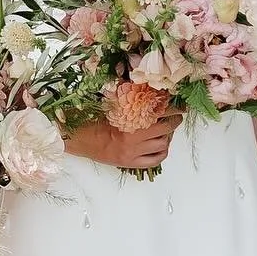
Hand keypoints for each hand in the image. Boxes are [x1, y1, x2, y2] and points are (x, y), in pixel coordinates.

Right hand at [66, 109, 182, 171]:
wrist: (79, 138)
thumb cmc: (92, 119)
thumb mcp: (112, 105)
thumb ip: (131, 101)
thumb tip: (151, 92)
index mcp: (129, 120)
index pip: (159, 112)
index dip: (171, 106)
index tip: (177, 102)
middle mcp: (134, 138)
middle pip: (165, 128)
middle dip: (174, 119)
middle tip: (177, 114)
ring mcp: (134, 153)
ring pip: (162, 144)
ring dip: (167, 135)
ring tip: (167, 128)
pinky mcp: (131, 163)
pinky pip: (155, 160)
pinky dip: (162, 151)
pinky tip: (161, 145)